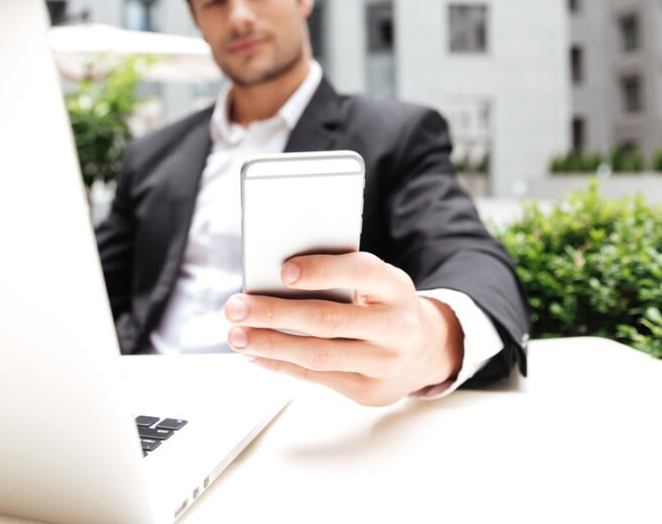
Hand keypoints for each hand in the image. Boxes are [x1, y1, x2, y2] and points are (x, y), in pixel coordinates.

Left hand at [223, 252, 464, 405]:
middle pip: (327, 320)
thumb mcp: (376, 282)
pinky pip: (315, 377)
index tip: (283, 271)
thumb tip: (273, 279)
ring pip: (317, 355)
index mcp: (396, 287)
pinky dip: (279, 364)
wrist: (426, 350)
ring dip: (268, 345)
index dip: (322, 271)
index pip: (360, 273)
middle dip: (274, 313)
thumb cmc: (385, 304)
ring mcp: (383, 363)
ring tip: (236, 335)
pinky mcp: (367, 390)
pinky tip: (254, 354)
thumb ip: (339, 274)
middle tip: (236, 306)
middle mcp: (395, 327)